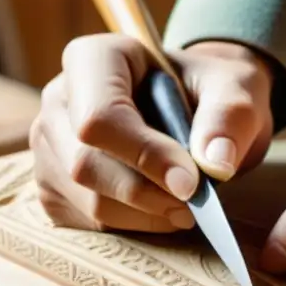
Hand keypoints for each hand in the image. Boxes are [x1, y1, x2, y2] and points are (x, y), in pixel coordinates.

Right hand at [30, 37, 273, 232]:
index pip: (100, 117)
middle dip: (148, 194)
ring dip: (144, 215)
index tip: (192, 184)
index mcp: (94, 58)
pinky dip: (132, 227)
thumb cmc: (211, 92)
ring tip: (186, 206)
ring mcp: (48, 145)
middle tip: (197, 203)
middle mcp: (58, 99)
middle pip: (86, 164)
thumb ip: (229, 117)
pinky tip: (161, 209)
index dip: (144, 155)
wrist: (197, 111)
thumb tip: (215, 164)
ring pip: (86, 200)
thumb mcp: (236, 89)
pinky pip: (85, 223)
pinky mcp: (53, 187)